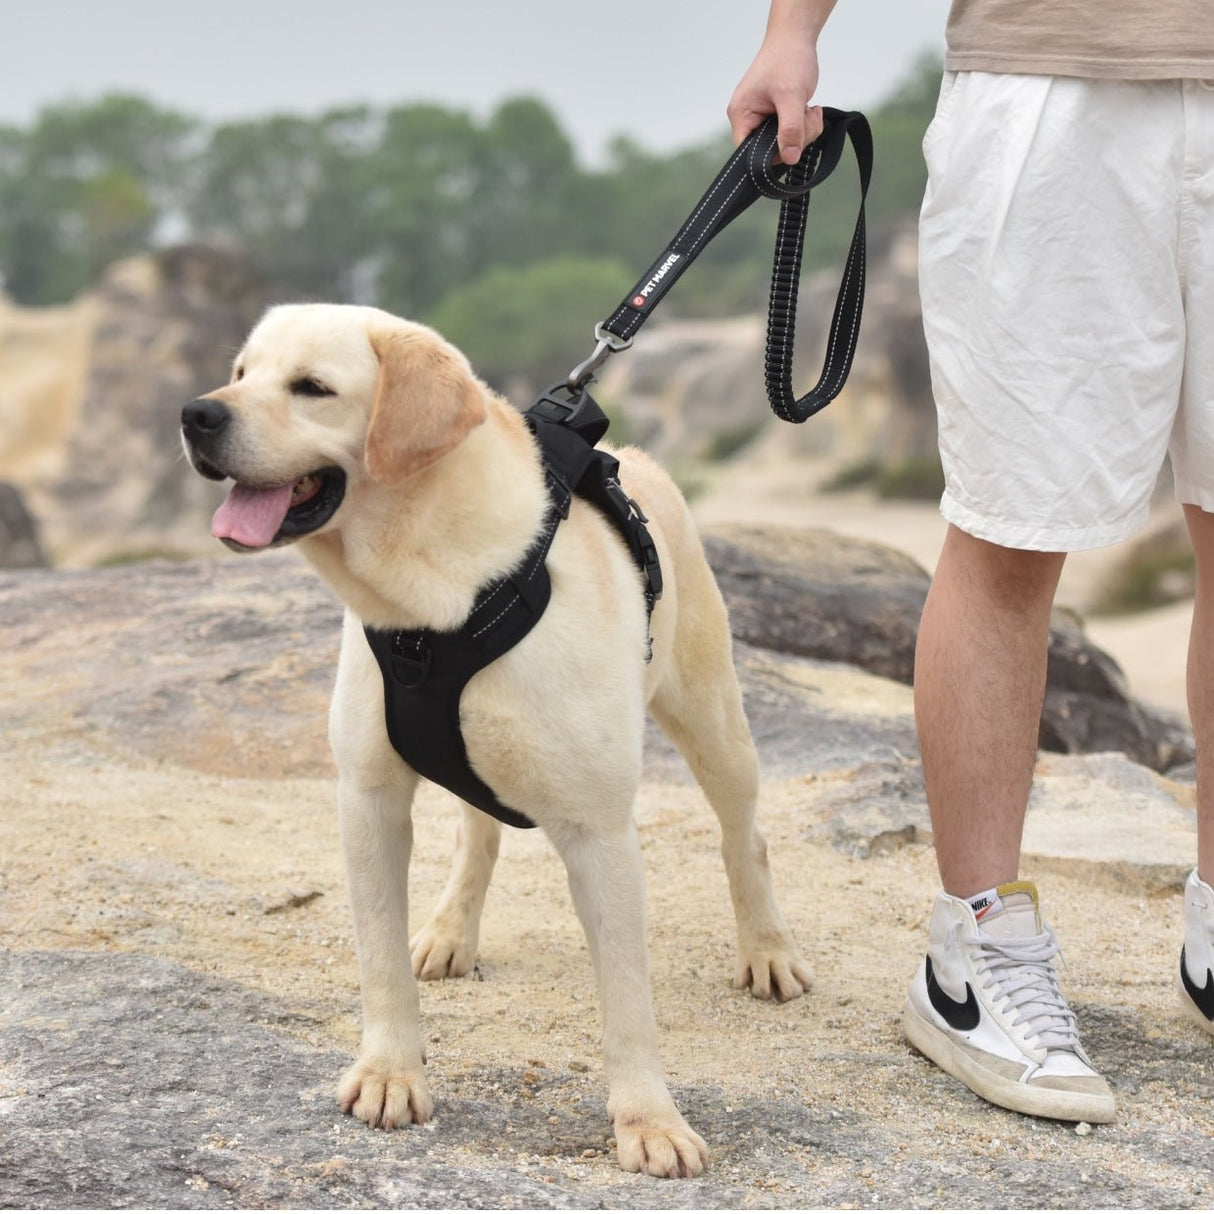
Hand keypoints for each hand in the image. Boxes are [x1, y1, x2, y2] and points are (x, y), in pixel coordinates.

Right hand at [727, 2, 833, 162]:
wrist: (795, 38)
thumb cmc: (787, 58)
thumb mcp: (791, 96)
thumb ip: (790, 129)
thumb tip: (790, 158)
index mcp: (742, 115)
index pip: (749, 153)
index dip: (771, 155)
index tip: (791, 142)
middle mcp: (748, 119)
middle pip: (770, 150)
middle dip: (795, 138)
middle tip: (805, 116)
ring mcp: (762, 119)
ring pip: (784, 143)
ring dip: (804, 131)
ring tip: (809, 109)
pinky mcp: (776, 117)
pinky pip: (791, 133)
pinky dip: (805, 125)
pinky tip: (809, 109)